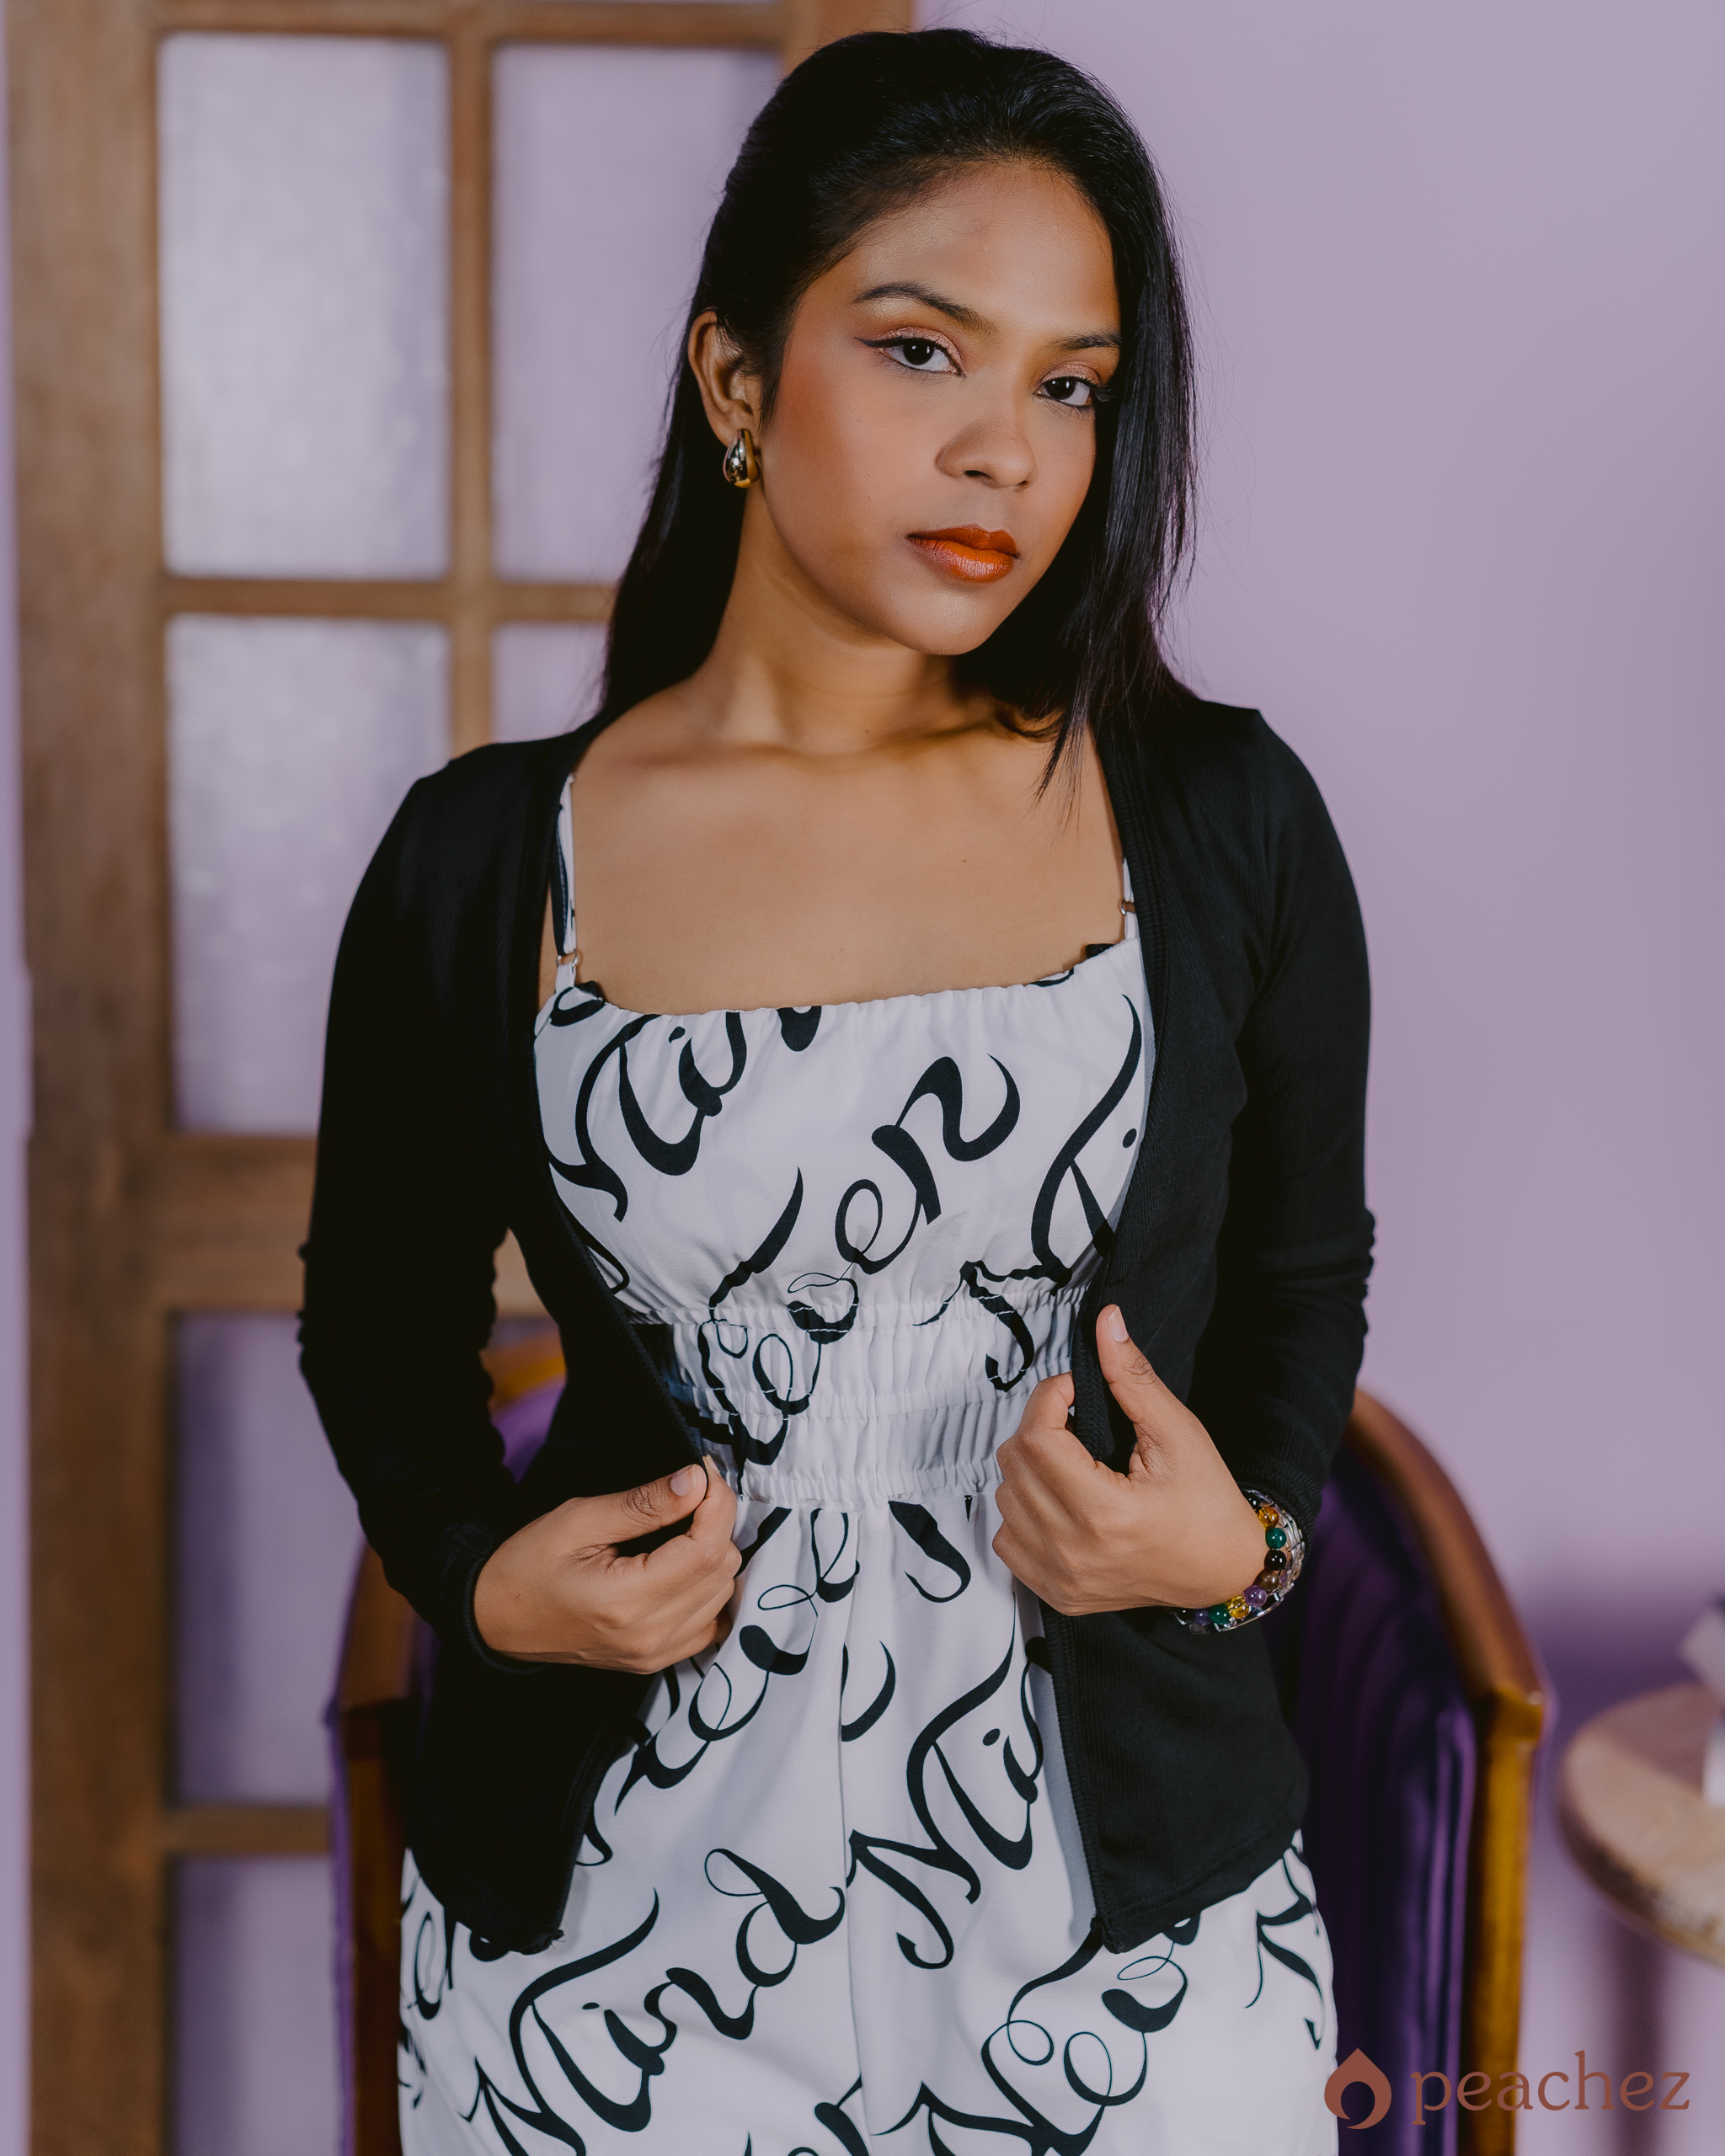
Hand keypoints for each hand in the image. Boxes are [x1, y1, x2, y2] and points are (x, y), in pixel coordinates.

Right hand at [473, 1459, 740, 1670]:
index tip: (702, 1473)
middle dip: (716, 1523)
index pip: (706, 1548)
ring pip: (723, 1594)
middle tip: (687, 1495)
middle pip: (722, 1571)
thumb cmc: (527, 1565)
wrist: (496, 1618)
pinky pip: (710, 1622)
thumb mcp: (578, 1520)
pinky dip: (708, 1589)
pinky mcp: (656, 1661)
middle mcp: (648, 1636)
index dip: (717, 1503)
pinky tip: (683, 1566)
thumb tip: (695, 1481)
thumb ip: (642, 1504)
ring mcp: (654, 1655)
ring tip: (680, 1529)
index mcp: (626, 1600)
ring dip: (713, 1554)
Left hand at [992, 1307, 1267, 1615]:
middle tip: (1078, 1427)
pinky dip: (1024, 1513)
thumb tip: (1106, 1322)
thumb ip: (1133, 1376)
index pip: (1036, 1438)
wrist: (1224, 1571)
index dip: (1049, 1399)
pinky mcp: (1056, 1594)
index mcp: (1106, 1513)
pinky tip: (1060, 1502)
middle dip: (1039, 1429)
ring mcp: (1061, 1578)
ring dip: (1030, 1470)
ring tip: (1074, 1465)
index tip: (1074, 1392)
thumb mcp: (1178, 1432)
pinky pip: (1005, 1539)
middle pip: (1013, 1463)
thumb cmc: (1208, 1504)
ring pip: (1004, 1498)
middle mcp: (1075, 1552)